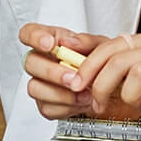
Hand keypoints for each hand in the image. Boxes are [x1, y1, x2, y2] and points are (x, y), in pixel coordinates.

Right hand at [19, 24, 140, 120]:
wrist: (111, 88)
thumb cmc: (101, 62)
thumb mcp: (101, 46)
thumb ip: (86, 41)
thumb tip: (68, 41)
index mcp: (51, 40)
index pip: (28, 33)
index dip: (34, 37)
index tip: (50, 44)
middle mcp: (42, 61)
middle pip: (30, 63)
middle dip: (52, 72)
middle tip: (73, 77)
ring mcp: (41, 83)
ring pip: (34, 88)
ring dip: (60, 93)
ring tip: (85, 94)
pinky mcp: (45, 104)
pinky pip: (46, 108)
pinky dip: (66, 107)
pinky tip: (81, 102)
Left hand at [68, 29, 140, 124]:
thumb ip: (129, 70)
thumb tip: (90, 79)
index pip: (110, 45)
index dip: (87, 64)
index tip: (75, 82)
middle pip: (118, 59)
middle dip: (99, 85)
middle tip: (97, 104)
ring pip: (136, 73)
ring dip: (126, 96)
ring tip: (133, 107)